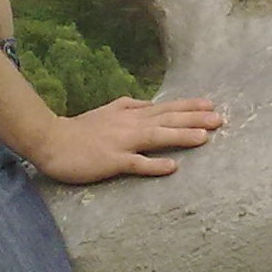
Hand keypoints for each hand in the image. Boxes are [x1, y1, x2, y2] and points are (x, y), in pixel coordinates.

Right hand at [30, 96, 223, 183]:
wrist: (51, 140)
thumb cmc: (80, 129)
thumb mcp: (108, 111)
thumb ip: (130, 106)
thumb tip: (150, 105)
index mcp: (130, 114)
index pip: (165, 108)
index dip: (189, 107)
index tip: (211, 105)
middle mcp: (130, 125)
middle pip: (167, 120)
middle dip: (195, 119)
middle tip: (220, 119)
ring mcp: (121, 143)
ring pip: (156, 137)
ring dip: (181, 136)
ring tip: (204, 137)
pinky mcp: (112, 161)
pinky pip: (136, 164)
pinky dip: (154, 165)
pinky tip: (172, 166)